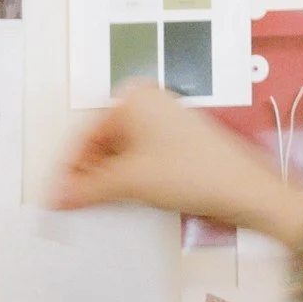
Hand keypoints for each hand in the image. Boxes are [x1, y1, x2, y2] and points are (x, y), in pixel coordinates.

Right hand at [53, 81, 293, 232]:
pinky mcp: (175, 143)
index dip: (68, 168)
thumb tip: (58, 195)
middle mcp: (147, 103)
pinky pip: (138, 158)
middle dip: (87, 174)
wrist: (245, 191)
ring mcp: (163, 122)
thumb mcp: (130, 182)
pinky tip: (124, 198)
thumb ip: (86, 188)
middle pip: (100, 142)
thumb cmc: (199, 173)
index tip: (57, 195)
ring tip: (98, 203)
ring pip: (119, 152)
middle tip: (74, 203)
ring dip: (106, 178)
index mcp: (132, 98)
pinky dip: (126, 178)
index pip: (84, 134)